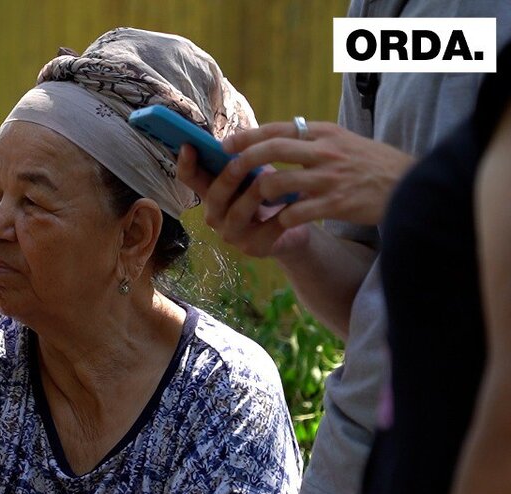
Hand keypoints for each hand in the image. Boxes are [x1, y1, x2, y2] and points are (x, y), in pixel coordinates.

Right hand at [177, 145, 310, 259]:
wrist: (294, 227)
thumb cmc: (271, 194)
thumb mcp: (256, 173)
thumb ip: (244, 159)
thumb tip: (238, 134)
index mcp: (212, 192)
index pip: (190, 178)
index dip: (186, 163)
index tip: (188, 145)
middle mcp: (215, 215)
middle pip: (214, 195)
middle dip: (227, 177)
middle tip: (239, 160)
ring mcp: (232, 234)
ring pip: (237, 212)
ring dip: (253, 194)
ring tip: (269, 179)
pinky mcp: (254, 248)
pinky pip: (266, 229)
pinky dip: (281, 214)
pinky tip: (295, 201)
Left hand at [221, 121, 414, 227]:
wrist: (409, 185)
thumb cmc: (372, 164)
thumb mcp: (343, 141)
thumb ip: (312, 140)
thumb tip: (277, 138)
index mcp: (324, 133)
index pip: (277, 129)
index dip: (247, 136)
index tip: (226, 144)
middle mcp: (325, 151)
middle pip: (271, 150)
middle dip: (243, 161)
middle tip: (228, 171)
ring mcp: (329, 178)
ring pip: (277, 182)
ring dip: (259, 194)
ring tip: (255, 202)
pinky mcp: (335, 204)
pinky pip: (295, 212)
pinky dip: (280, 218)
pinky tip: (277, 222)